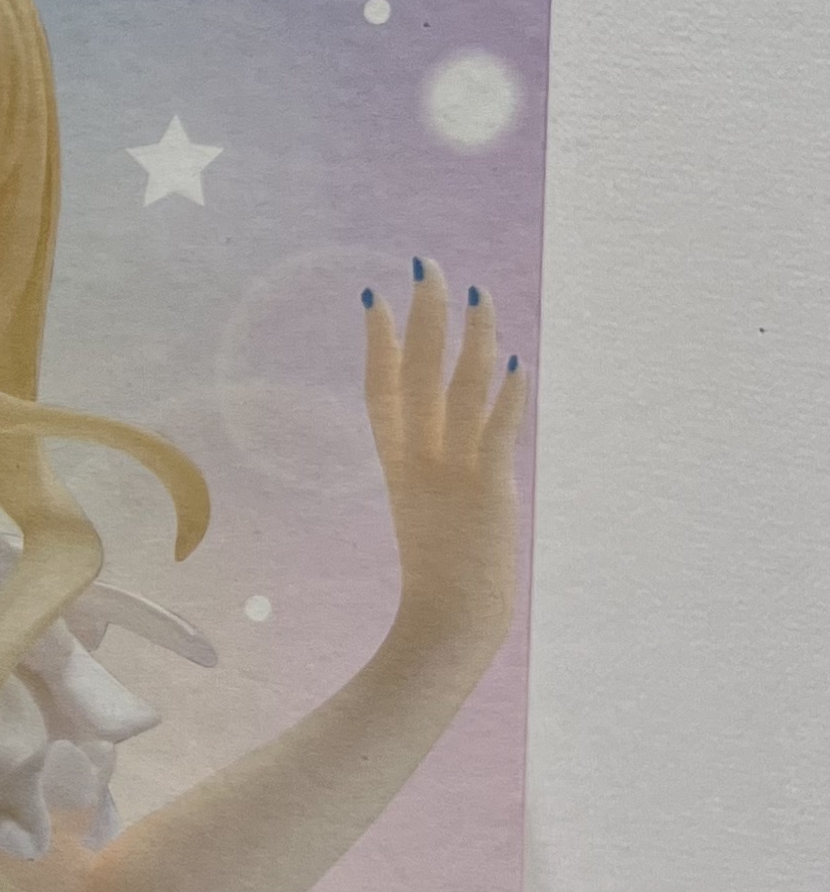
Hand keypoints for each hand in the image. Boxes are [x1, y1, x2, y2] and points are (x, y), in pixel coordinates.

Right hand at [365, 259, 525, 674]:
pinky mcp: (487, 491)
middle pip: (417, 374)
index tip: (375, 298)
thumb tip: (443, 461)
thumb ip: (433, 486)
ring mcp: (451, 474)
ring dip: (469, 337)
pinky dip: (506, 397)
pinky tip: (516, 362)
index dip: (378, 344)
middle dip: (423, 316)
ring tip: (476, 292)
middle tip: (426, 265)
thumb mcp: (426, 522)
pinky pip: (496, 433)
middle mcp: (420, 462)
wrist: (446, 627)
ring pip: (459, 390)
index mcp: (399, 468)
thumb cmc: (438, 590)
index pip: (382, 392)